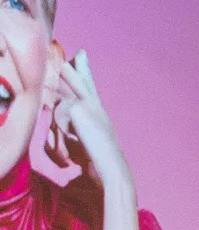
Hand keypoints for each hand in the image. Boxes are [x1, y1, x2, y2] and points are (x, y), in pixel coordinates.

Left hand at [46, 51, 141, 229]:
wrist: (112, 175)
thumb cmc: (100, 170)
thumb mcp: (82, 148)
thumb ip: (72, 135)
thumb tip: (58, 125)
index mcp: (98, 116)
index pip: (90, 89)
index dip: (85, 73)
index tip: (81, 56)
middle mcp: (96, 109)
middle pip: (80, 81)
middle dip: (76, 69)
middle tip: (79, 54)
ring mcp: (89, 108)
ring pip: (57, 110)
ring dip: (55, 140)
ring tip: (66, 162)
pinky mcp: (80, 112)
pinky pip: (55, 120)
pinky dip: (57, 145)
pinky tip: (68, 161)